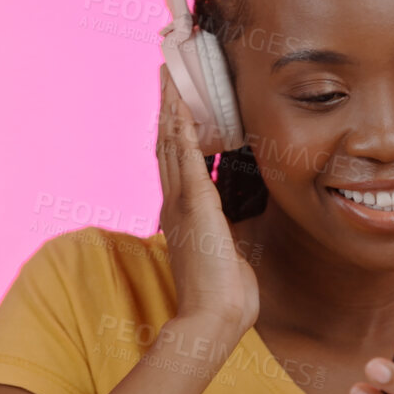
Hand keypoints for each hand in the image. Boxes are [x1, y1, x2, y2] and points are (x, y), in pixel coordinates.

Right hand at [156, 64, 258, 334]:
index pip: (175, 161)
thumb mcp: (225, 259)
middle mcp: (176, 203)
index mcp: (183, 215)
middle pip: (167, 142)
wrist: (213, 320)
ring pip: (171, 141)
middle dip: (167, 106)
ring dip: (171, 106)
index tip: (173, 102)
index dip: (173, 129)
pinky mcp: (195, 203)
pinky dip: (182, 127)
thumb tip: (228, 242)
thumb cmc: (222, 298)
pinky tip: (180, 103)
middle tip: (165, 73)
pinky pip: (185, 156)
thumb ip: (223, 242)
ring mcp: (182, 201)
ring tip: (169, 74)